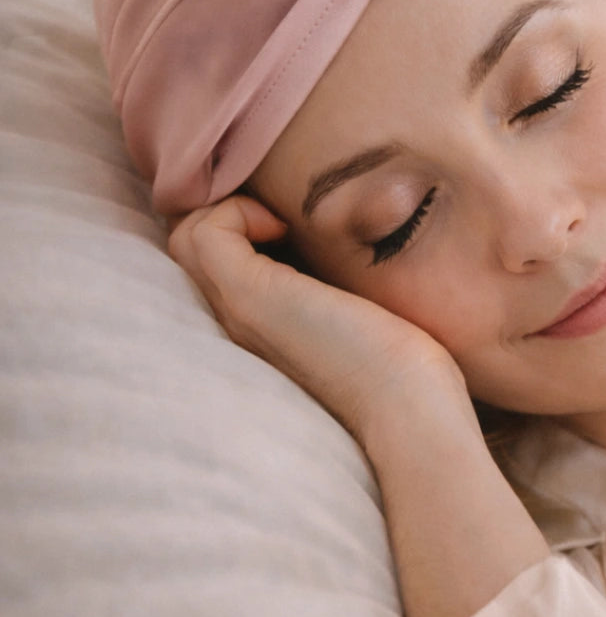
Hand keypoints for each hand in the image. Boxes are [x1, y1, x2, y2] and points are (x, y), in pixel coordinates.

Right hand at [167, 195, 473, 442]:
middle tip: (285, 213)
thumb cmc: (406, 367)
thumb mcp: (366, 311)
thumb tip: (363, 239)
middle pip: (192, 245)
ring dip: (230, 207)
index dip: (243, 222)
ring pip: (186, 235)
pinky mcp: (251, 299)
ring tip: (282, 220)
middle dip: (232, 209)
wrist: (409, 409)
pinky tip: (284, 227)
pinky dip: (236, 212)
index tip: (294, 221)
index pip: (219, 258)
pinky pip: (204, 234)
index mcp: (263, 323)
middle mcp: (237, 319)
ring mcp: (238, 310)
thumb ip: (344, 284)